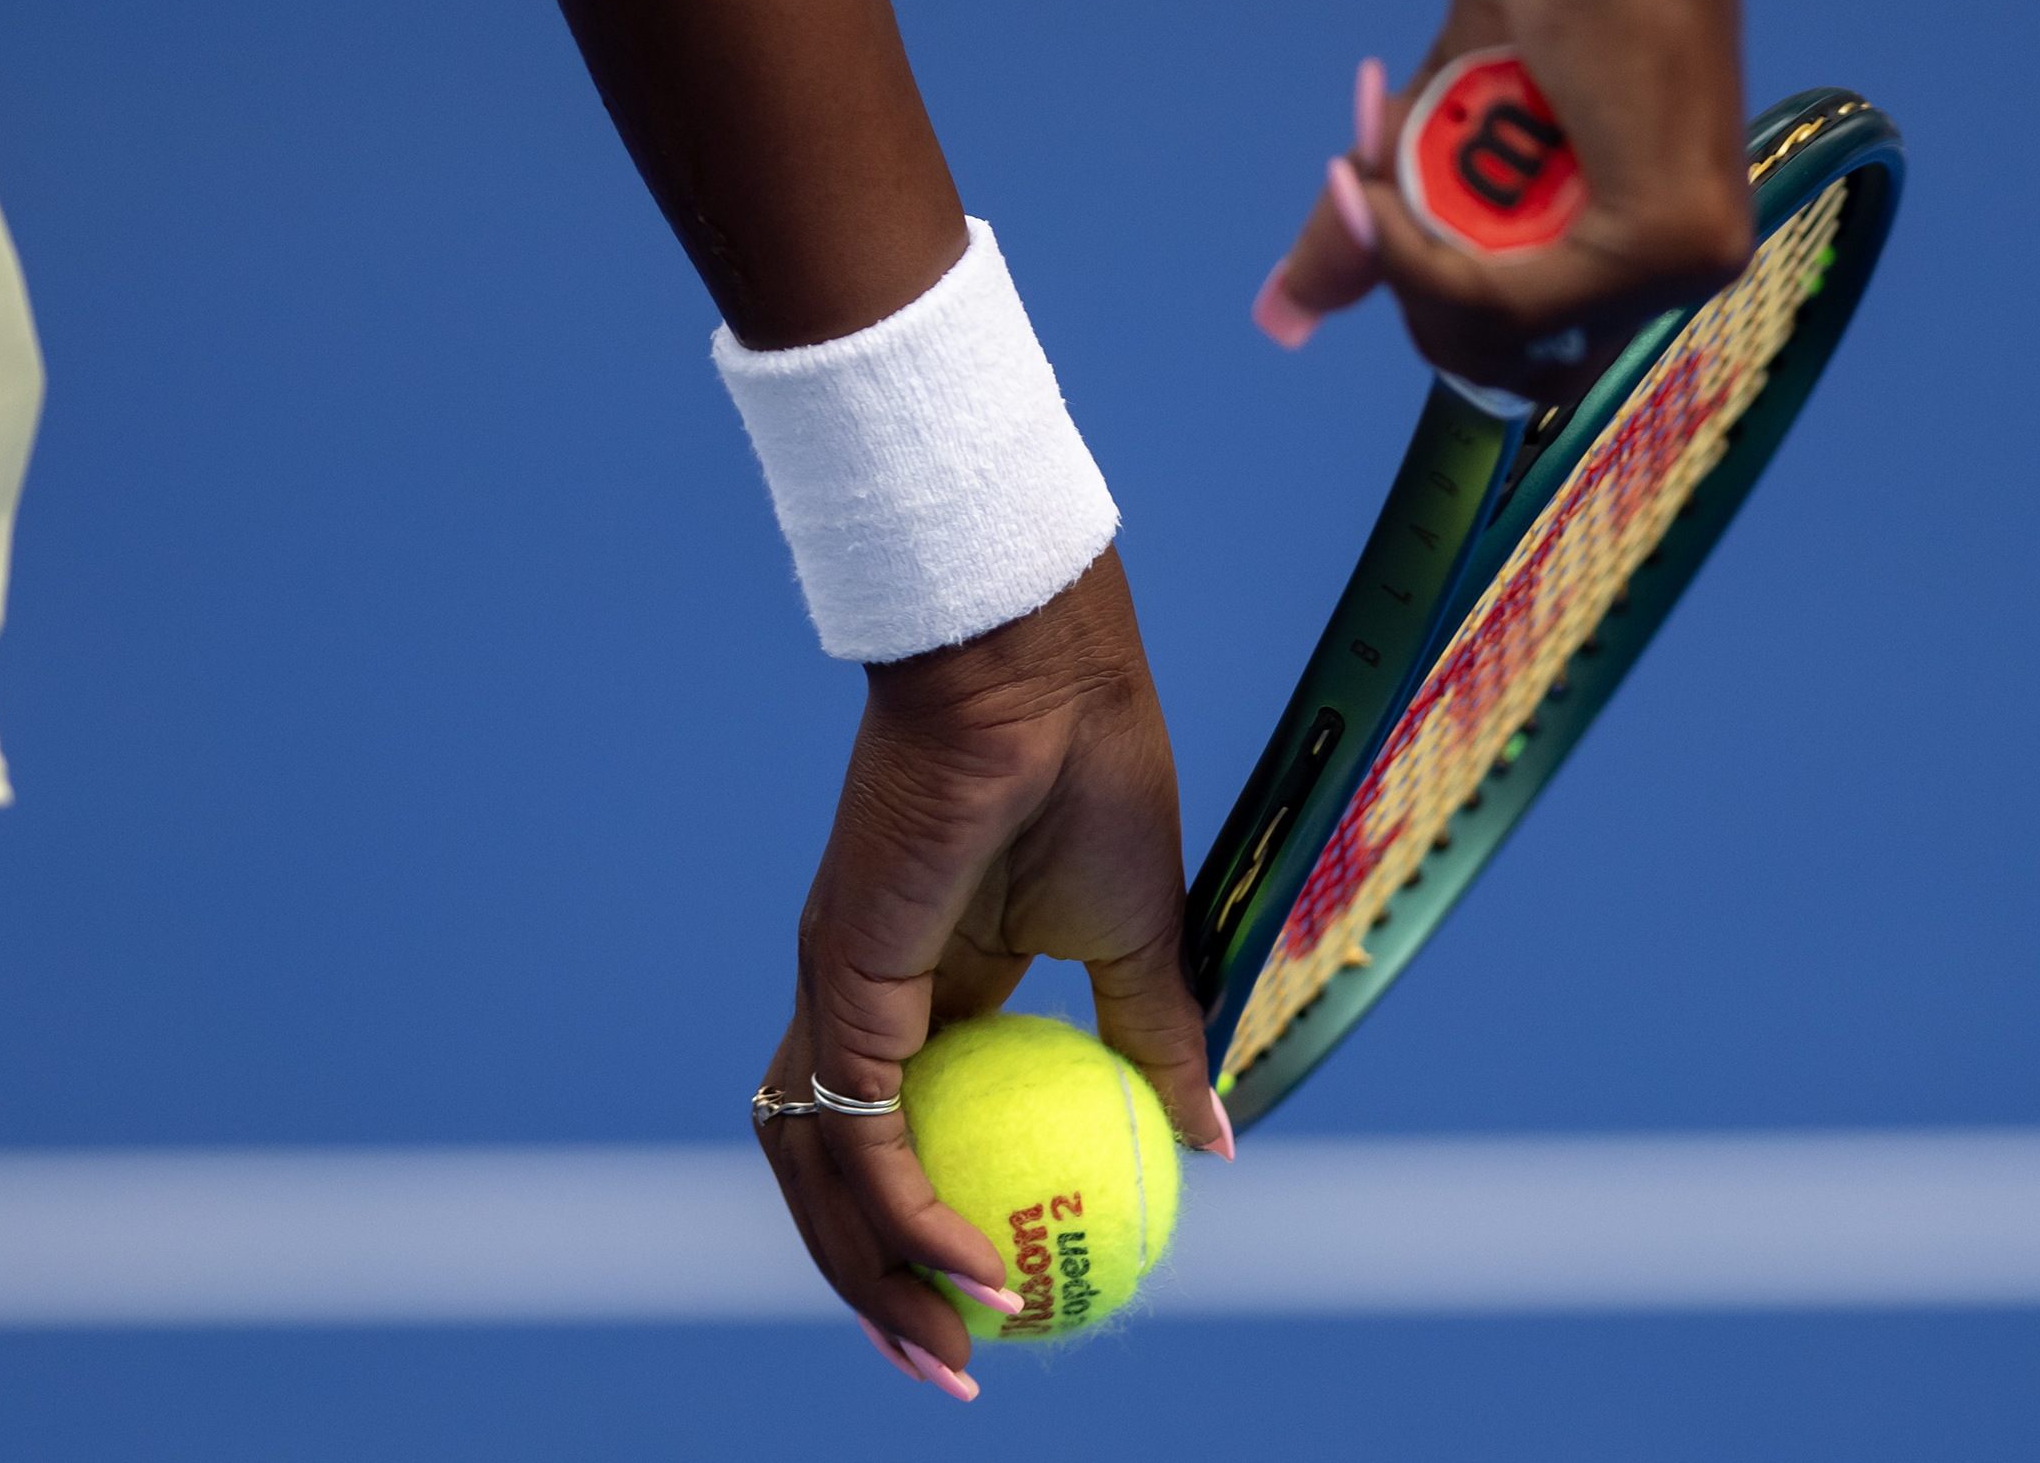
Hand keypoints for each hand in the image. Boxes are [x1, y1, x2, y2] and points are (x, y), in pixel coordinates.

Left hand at [751, 550, 1223, 1398]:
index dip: (928, 1227)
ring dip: (877, 1279)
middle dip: (879, 1289)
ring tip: (950, 1354)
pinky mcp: (840, 983)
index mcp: (931, 986)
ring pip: (826, 1176)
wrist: (1041, 669)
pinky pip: (860, 1137)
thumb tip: (1213, 1138)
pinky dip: (906, 1216)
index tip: (1001, 1301)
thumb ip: (1158, 1040)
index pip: (903, 1135)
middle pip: (839, 1179)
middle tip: (953, 1370)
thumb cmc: (1093, 767)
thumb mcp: (1141, 938)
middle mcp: (863, 1001)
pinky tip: (970, 1267)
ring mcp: (839, 993)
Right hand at [1256, 0, 1754, 401]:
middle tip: (1366, 183)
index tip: (1373, 204)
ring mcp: (1689, 256)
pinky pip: (1506, 303)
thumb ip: (1385, 226)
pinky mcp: (1666, 238)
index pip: (1529, 341)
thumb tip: (1283, 315)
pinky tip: (1381, 190)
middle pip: (1506, 352)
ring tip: (1376, 161)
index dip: (1431, 297)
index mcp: (1657, 233)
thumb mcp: (1440, 123)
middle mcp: (1692, 260)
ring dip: (1405, 255)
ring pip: (1499, 333)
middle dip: (1410, 282)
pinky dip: (1420, 257)